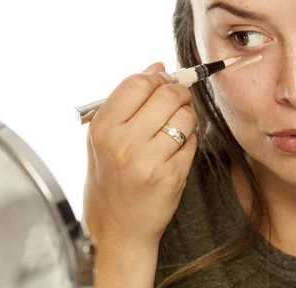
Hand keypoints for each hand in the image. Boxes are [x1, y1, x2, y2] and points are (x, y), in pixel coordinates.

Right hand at [82, 62, 197, 252]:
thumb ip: (129, 100)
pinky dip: (188, 141)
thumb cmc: (111, 179)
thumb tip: (158, 66)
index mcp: (102, 128)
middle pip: (167, 94)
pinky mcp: (171, 176)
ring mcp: (148, 161)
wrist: (117, 229)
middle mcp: (123, 143)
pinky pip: (192, 142)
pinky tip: (174, 151)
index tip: (162, 84)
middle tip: (176, 102)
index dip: (156, 78)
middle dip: (178, 94)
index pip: (138, 82)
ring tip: (173, 130)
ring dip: (186, 118)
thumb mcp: (106, 138)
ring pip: (185, 116)